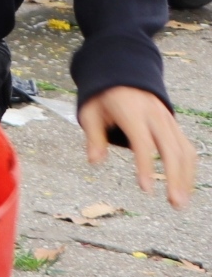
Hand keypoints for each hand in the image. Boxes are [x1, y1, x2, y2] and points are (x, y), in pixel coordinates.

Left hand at [78, 85, 195, 207]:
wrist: (123, 72)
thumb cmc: (102, 96)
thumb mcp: (90, 112)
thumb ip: (94, 136)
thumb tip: (95, 161)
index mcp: (132, 112)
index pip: (142, 142)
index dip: (146, 166)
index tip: (146, 188)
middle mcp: (155, 116)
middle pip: (171, 148)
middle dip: (175, 177)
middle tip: (175, 204)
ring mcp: (168, 119)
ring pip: (184, 149)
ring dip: (185, 177)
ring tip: (180, 202)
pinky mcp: (173, 124)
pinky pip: (185, 146)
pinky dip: (187, 167)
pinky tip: (184, 186)